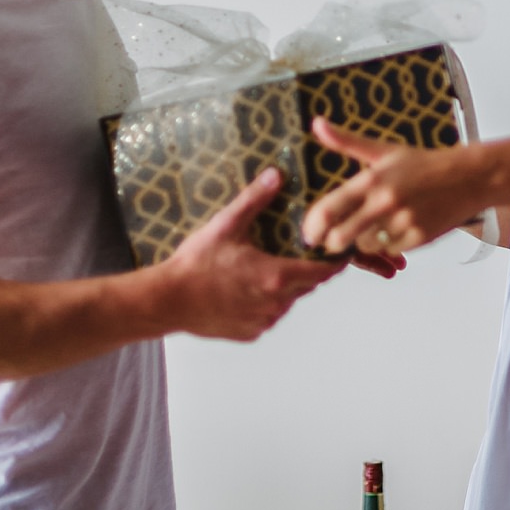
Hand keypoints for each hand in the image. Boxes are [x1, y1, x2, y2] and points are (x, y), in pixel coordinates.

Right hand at [162, 168, 346, 339]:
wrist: (167, 301)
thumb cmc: (195, 264)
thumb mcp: (226, 225)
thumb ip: (254, 200)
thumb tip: (276, 175)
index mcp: (277, 276)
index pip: (323, 272)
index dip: (335, 262)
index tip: (343, 251)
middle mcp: (276, 303)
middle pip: (307, 286)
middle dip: (308, 269)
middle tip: (302, 251)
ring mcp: (263, 321)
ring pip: (287, 301)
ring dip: (285, 286)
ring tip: (268, 267)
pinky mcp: (250, 333)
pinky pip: (268, 316)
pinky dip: (265, 303)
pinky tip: (247, 288)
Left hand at [300, 118, 483, 254]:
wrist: (468, 177)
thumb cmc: (424, 164)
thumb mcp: (384, 149)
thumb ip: (346, 141)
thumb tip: (316, 124)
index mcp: (372, 179)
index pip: (328, 209)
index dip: (312, 226)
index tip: (309, 233)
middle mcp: (384, 202)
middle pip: (340, 237)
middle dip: (332, 242)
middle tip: (332, 240)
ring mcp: (402, 222)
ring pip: (364, 246)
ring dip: (362, 242)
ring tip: (371, 227)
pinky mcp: (418, 238)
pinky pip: (389, 251)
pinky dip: (387, 245)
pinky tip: (393, 230)